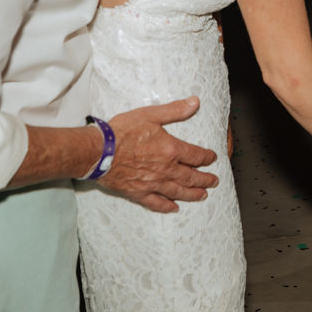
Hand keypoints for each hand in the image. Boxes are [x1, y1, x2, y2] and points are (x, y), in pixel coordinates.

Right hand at [99, 97, 218, 212]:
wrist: (98, 152)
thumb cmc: (122, 132)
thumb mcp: (150, 115)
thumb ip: (174, 110)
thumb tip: (195, 103)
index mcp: (171, 150)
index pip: (195, 155)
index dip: (206, 157)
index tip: (212, 158)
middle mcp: (166, 169)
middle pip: (191, 176)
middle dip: (205, 179)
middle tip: (214, 182)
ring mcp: (153, 184)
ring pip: (178, 191)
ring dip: (192, 194)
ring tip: (203, 195)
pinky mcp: (139, 193)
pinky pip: (157, 203)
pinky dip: (167, 206)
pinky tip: (174, 208)